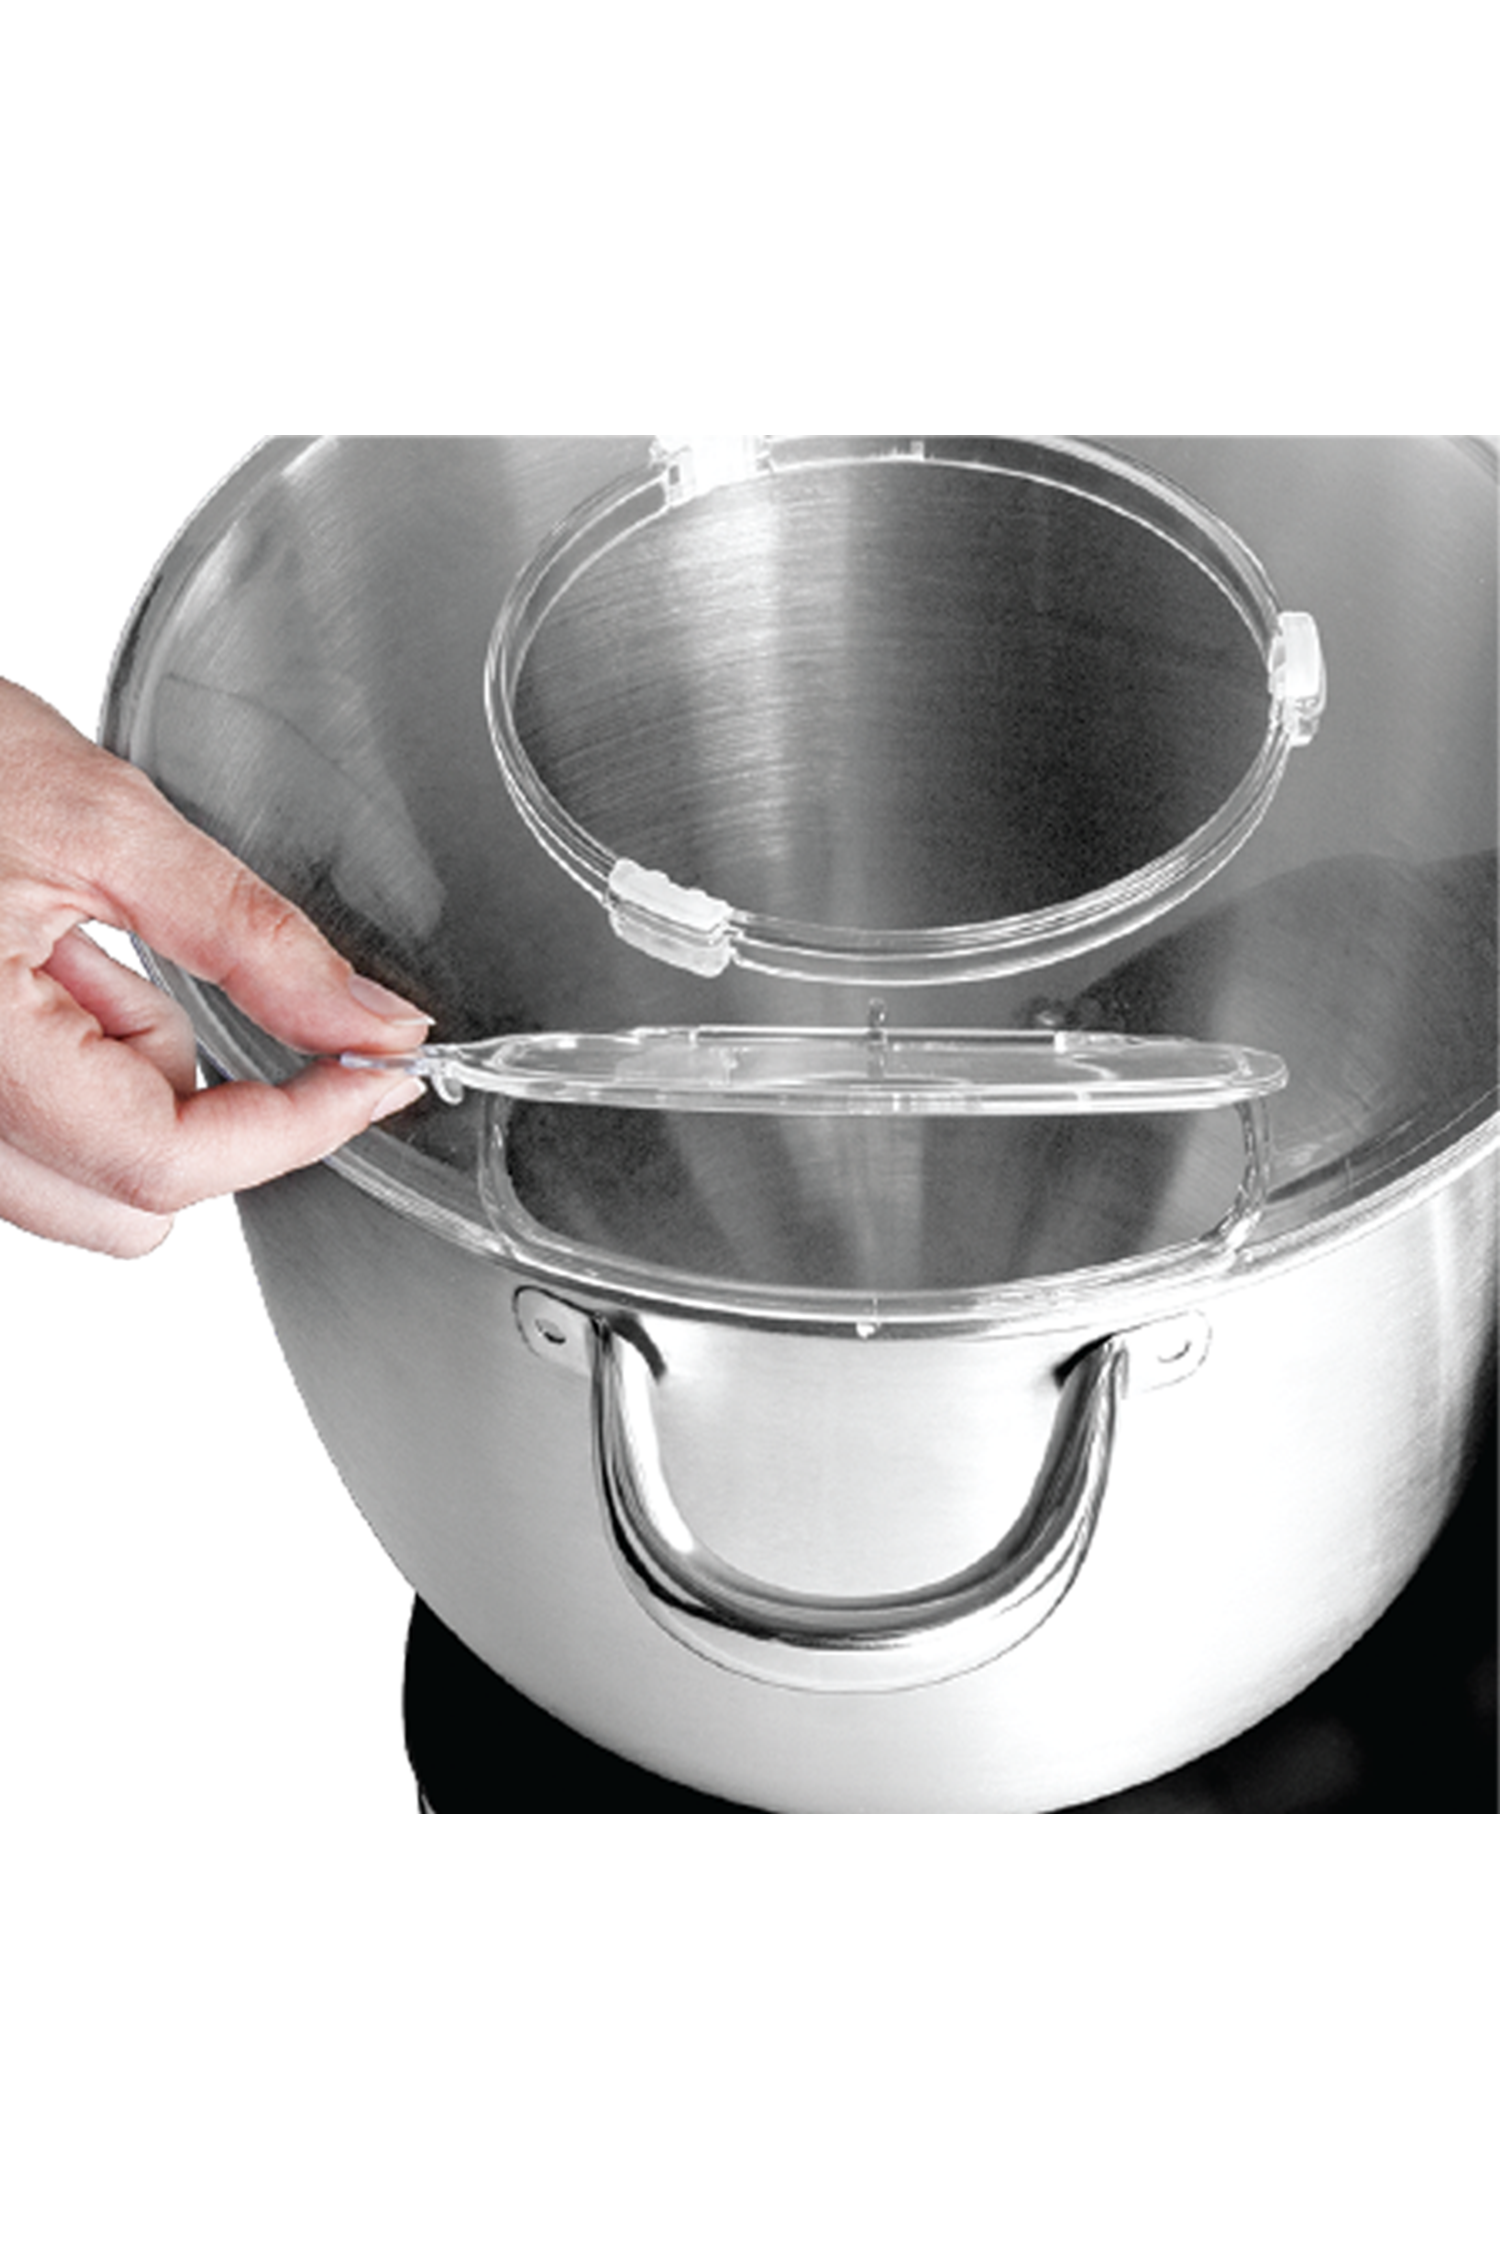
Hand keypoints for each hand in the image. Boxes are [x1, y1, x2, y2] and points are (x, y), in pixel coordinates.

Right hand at [0, 679, 431, 1255]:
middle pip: (133, 1202)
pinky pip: (32, 1150)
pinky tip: (37, 977)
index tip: (372, 1071)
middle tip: (150, 967)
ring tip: (70, 954)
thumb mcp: (105, 818)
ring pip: (85, 1189)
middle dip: (190, 1103)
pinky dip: (70, 1079)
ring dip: (122, 1091)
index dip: (297, 1125)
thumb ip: (251, 937)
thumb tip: (370, 1024)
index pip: (171, 1162)